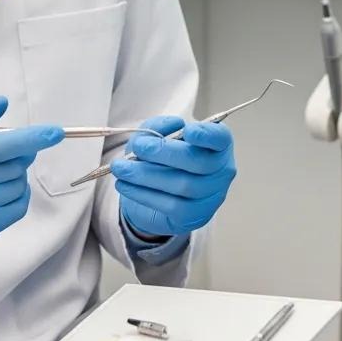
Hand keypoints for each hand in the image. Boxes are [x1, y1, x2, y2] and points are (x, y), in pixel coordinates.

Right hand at [0, 96, 63, 256]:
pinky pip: (16, 210)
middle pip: (14, 166)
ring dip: (15, 175)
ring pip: (17, 186)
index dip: (31, 139)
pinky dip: (16, 195)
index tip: (54, 132)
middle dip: (19, 153)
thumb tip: (2, 103)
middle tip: (3, 150)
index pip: (0, 146)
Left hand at [113, 115, 235, 237]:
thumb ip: (160, 127)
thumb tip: (173, 124)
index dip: (207, 135)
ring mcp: (210, 197)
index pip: (220, 138)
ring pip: (182, 185)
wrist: (158, 193)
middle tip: (139, 147)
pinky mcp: (193, 216)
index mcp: (217, 146)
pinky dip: (143, 193)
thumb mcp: (158, 136)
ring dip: (146, 175)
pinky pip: (169, 205)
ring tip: (121, 167)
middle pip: (199, 162)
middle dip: (165, 153)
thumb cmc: (164, 158)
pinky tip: (125, 185)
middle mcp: (220, 171)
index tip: (188, 130)